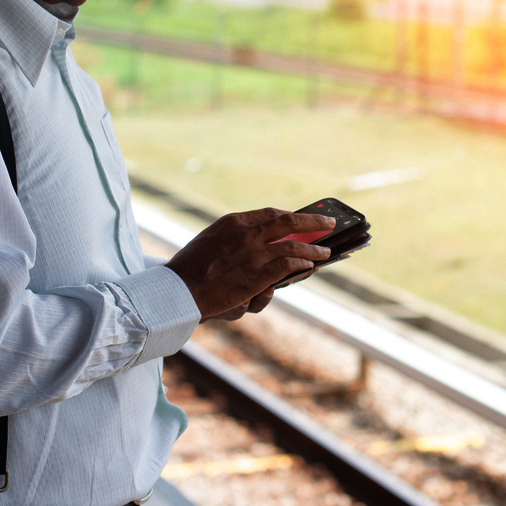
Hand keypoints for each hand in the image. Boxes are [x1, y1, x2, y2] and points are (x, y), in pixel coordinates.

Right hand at [165, 208, 332, 321]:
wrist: (178, 290)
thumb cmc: (189, 269)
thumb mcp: (210, 241)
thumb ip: (232, 238)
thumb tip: (254, 241)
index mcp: (233, 222)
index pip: (270, 214)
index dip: (289, 217)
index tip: (300, 219)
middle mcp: (247, 233)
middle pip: (288, 222)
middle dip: (312, 222)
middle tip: (327, 222)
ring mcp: (254, 254)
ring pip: (293, 245)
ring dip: (313, 249)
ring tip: (325, 252)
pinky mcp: (258, 275)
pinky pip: (289, 265)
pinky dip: (302, 264)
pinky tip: (309, 266)